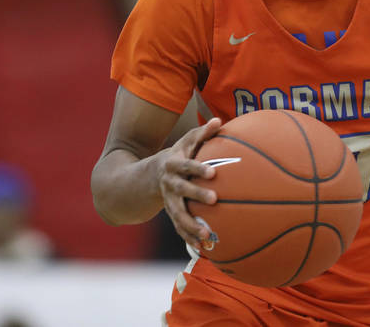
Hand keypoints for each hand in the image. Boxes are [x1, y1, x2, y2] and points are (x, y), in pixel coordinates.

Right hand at [157, 118, 221, 250]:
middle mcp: (169, 184)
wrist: (150, 175)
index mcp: (173, 165)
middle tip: (215, 199)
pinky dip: (189, 237)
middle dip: (197, 194)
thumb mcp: (186, 141)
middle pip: (182, 190)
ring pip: (178, 214)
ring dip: (191, 225)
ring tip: (206, 234)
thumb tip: (219, 121)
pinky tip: (203, 248)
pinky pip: (180, 227)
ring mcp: (169, 201)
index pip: (186, 166)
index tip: (212, 172)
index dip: (197, 168)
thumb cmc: (178, 154)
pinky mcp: (172, 213)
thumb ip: (202, 133)